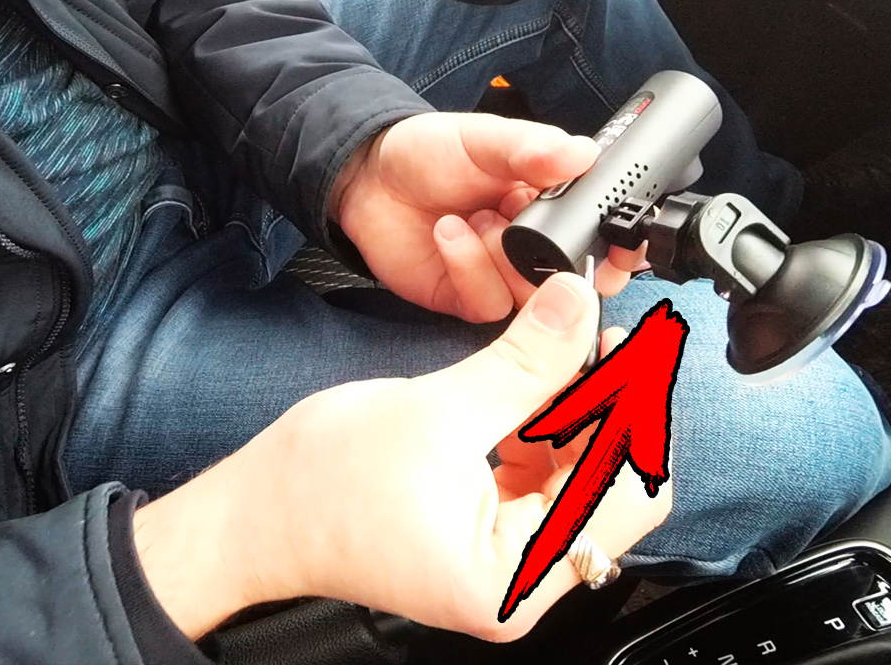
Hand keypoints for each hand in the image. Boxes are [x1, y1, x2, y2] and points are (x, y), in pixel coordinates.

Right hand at [133, 273, 671, 640]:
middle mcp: (519, 583)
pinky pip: (544, 481)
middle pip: (610, 490)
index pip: (626, 494)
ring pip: (580, 480)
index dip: (635, 413)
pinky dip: (546, 429)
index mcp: (512, 575)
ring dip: (578, 414)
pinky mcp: (487, 538)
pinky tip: (533, 383)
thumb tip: (578, 307)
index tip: (630, 346)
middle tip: (602, 335)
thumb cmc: (319, 487)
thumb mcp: (437, 409)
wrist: (256, 515)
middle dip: (608, 409)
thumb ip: (524, 361)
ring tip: (564, 350)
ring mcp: (504, 563)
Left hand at [332, 113, 649, 322]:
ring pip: (532, 297)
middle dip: (560, 263)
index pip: (599, 236)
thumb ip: (532, 148)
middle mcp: (532, 247)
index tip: (621, 246)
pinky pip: (488, 303)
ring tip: (477, 217)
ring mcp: (499, 276)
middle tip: (536, 234)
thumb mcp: (484, 140)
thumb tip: (583, 153)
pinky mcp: (465, 298)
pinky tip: (450, 232)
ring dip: (505, 257)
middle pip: (573, 280)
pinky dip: (469, 266)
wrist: (367, 177)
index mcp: (551, 205)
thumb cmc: (428, 153)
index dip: (616, 247)